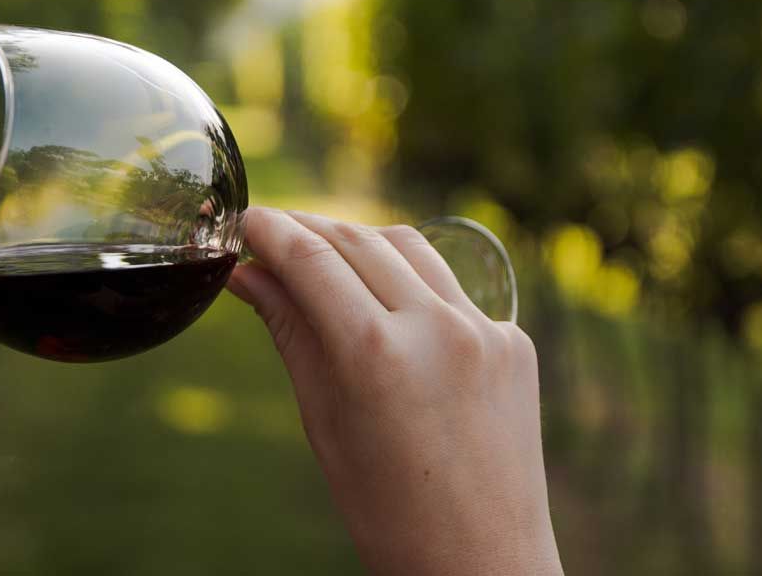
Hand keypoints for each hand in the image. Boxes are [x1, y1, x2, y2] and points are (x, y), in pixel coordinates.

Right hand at [226, 207, 563, 575]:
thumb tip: (247, 276)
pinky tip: (386, 301)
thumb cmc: (386, 509)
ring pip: (410, 247)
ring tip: (325, 255)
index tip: (246, 220)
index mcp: (378, 356)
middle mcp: (438, 329)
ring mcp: (486, 331)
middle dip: (310, 228)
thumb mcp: (324, 421)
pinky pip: (451, 288)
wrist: (483, 563)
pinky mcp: (514, 341)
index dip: (271, 231)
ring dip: (361, 240)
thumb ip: (290, 333)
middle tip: (275, 232)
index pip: (312, 261)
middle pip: (359, 241)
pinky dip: (409, 282)